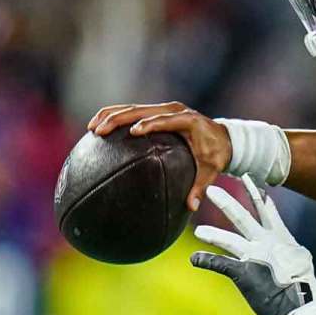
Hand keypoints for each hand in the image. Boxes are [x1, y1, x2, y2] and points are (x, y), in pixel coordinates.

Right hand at [87, 101, 230, 210]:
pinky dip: (115, 116)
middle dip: (119, 118)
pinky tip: (97, 127)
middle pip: (142, 110)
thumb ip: (201, 186)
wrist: (223, 138)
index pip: (166, 120)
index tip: (134, 132)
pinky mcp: (157, 111)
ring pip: (133, 107)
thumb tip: (192, 207)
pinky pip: (133, 111)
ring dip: (110, 115)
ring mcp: (165, 108)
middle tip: (100, 131)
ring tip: (92, 128)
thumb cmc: (216, 154)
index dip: (150, 124)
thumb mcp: (211, 170)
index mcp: (189, 121)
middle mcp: (175, 110)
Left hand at [191, 174, 315, 314]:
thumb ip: (302, 265)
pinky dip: (207, 261)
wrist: (302, 303)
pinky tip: (195, 258)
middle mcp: (267, 244)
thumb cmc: (307, 292)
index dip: (259, 198)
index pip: (269, 214)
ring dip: (213, 234)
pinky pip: (221, 264)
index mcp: (283, 241)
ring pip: (229, 239)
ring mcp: (254, 257)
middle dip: (228, 203)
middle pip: (244, 217)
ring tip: (198, 230)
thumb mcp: (308, 273)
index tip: (252, 182)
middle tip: (212, 189)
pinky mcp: (244, 273)